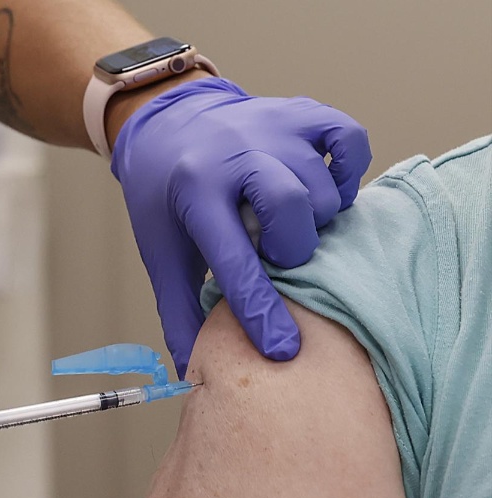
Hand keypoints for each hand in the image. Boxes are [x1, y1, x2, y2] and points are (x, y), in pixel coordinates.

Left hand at [110, 78, 371, 377]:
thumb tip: (192, 371)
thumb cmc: (166, 197)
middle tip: (275, 254)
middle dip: (291, 248)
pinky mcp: (302, 112)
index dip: (260, 310)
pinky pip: (349, 138)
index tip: (282, 350)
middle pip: (292, 207)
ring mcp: (272, 127)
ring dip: (314, 219)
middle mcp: (236, 152)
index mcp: (195, 191)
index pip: (234, 259)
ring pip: (321, 187)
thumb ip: (179, 310)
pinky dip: (346, 171)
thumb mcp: (162, 250)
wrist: (166, 124)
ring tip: (288, 224)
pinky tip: (322, 189)